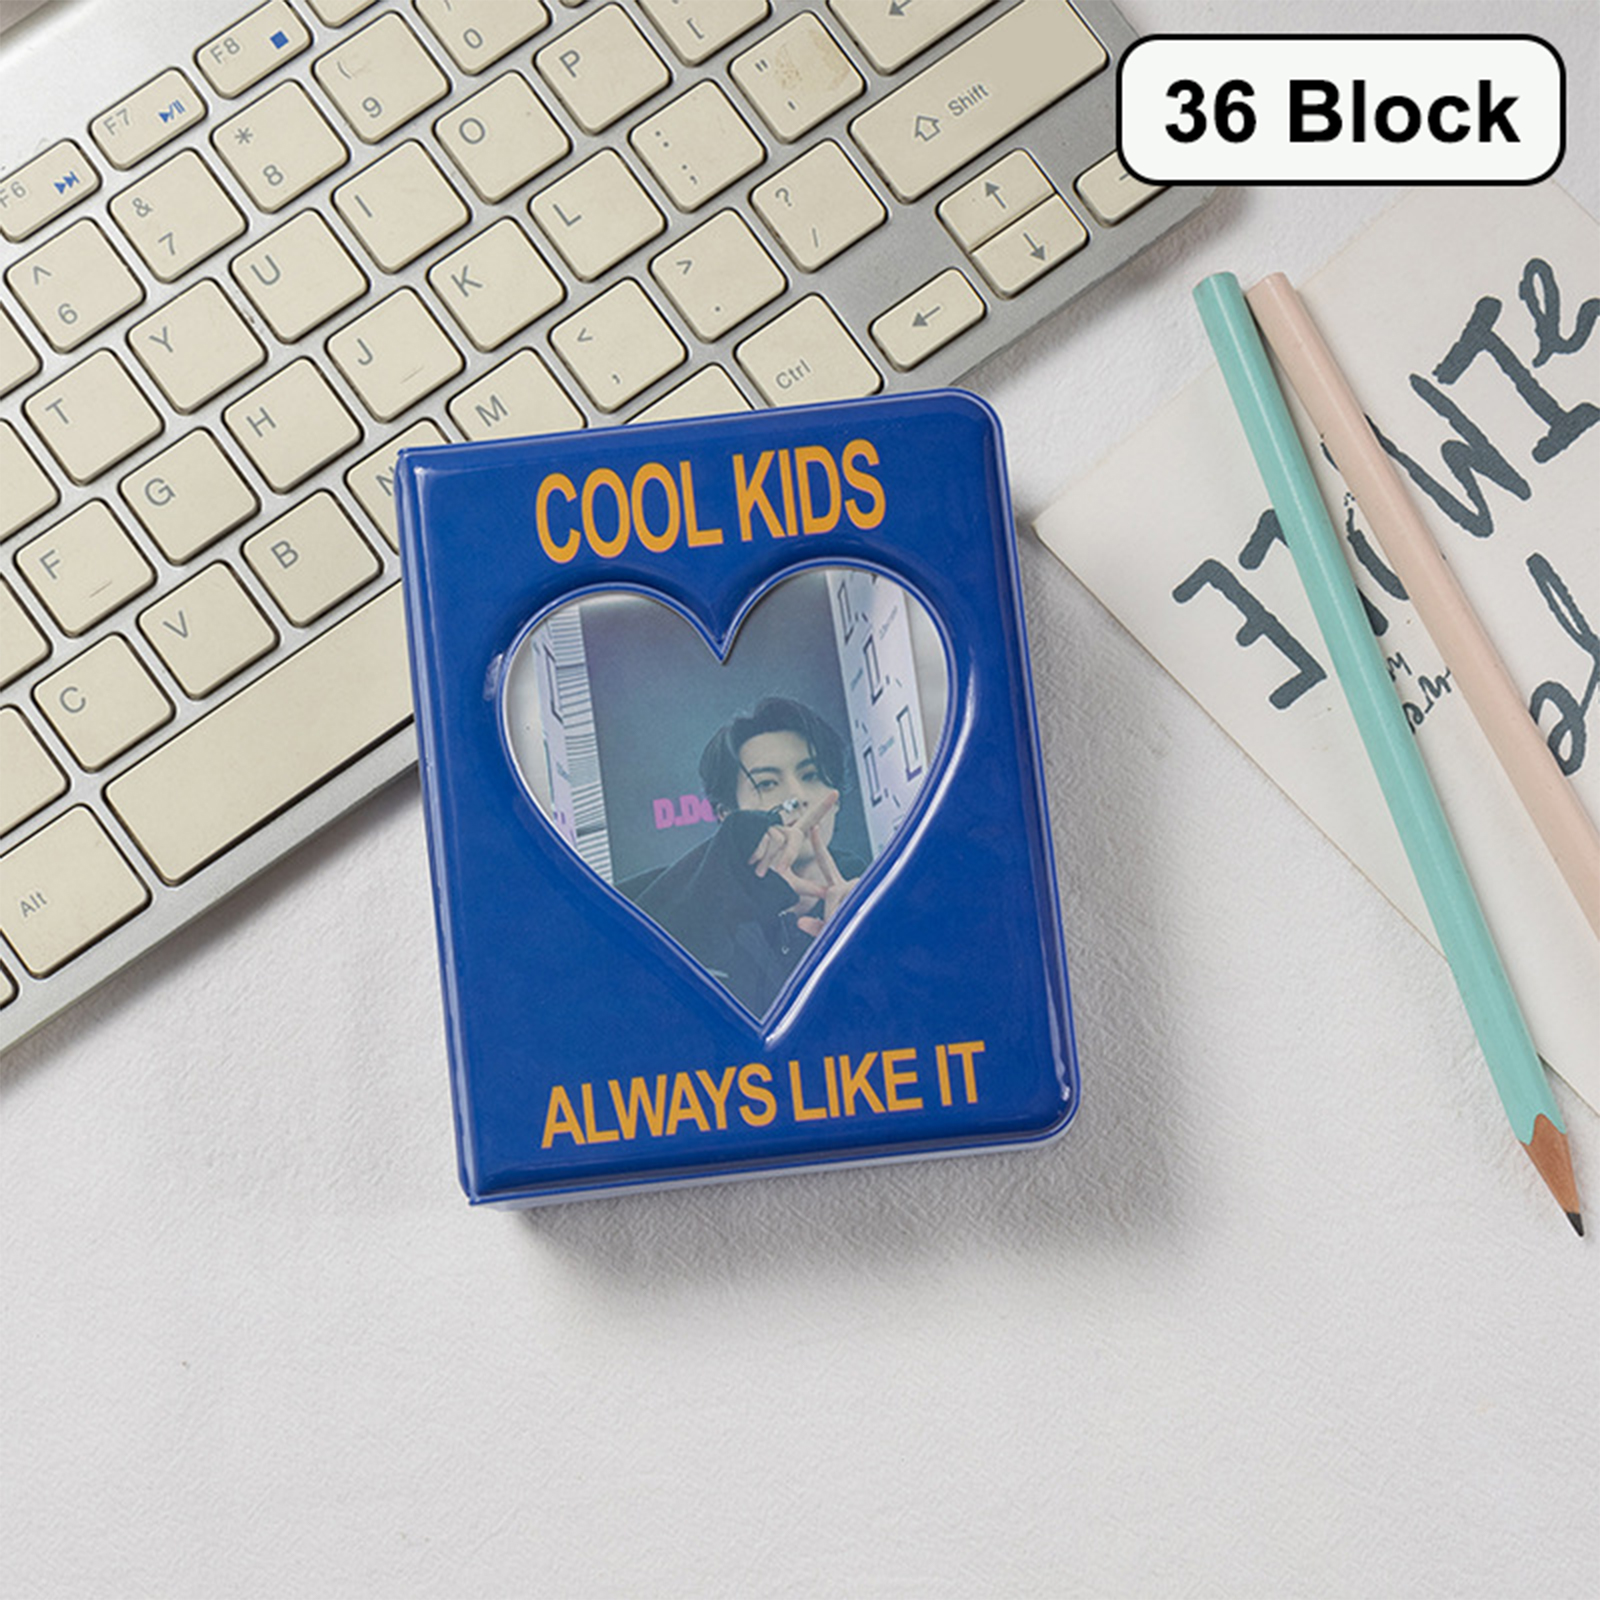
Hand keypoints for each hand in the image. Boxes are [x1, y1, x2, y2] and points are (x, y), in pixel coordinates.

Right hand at [745, 791, 856, 934]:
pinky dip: (756, 855)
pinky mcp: (751, 824)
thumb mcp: (788, 883)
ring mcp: (766, 825)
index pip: (810, 820)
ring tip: (756, 869)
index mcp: (791, 837)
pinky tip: (747, 858)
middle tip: (777, 872)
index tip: (836, 792)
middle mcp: (781, 827)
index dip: (823, 807)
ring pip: (777, 840)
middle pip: (795, 837)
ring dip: (768, 860)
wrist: (738, 880)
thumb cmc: (762, 880)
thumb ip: (809, 886)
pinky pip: (762, 840)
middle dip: (788, 856)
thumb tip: (828, 893)